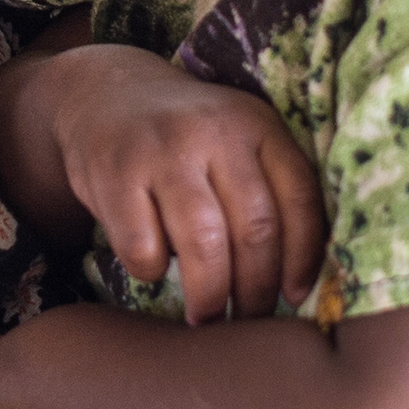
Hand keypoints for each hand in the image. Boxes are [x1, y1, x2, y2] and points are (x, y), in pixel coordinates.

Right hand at [38, 44, 325, 322]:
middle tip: (248, 318)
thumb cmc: (187, 136)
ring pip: (204, 244)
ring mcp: (163, 152)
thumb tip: (298, 281)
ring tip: (208, 316)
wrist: (105, 91)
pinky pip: (144, 248)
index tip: (295, 296)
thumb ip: (270, 188)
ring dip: (210, 296)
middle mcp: (215, 132)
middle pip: (254, 230)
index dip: (303, 258)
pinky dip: (153, 272)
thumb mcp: (237, 139)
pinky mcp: (116, 174)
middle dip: (256, 290)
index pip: (299, 199)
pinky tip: (154, 267)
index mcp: (258, 124)